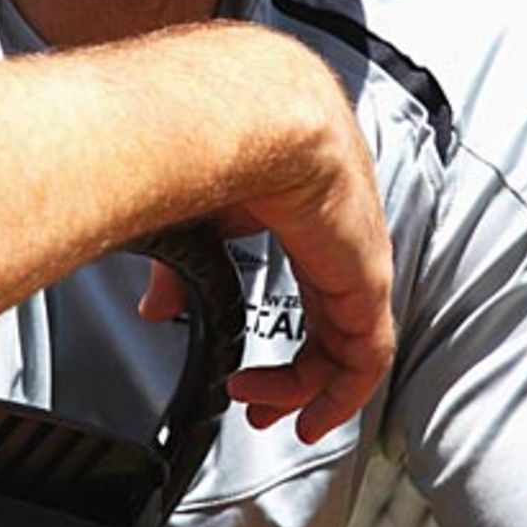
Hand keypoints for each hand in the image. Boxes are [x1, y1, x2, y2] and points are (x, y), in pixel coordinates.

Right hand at [140, 61, 393, 443]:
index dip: (284, 333)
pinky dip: (340, 395)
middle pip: (332, 323)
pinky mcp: (366, 279)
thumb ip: (183, 267)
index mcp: (306, 211)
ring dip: (308, 390)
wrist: (246, 110)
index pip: (311, 284)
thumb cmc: (214, 134)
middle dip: (296, 376)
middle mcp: (339, 236)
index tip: (246, 370)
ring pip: (349, 346)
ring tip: (265, 412)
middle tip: (258, 407)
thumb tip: (159, 310)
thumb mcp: (193, 213)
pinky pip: (366, 357)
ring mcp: (358, 257)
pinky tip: (304, 416)